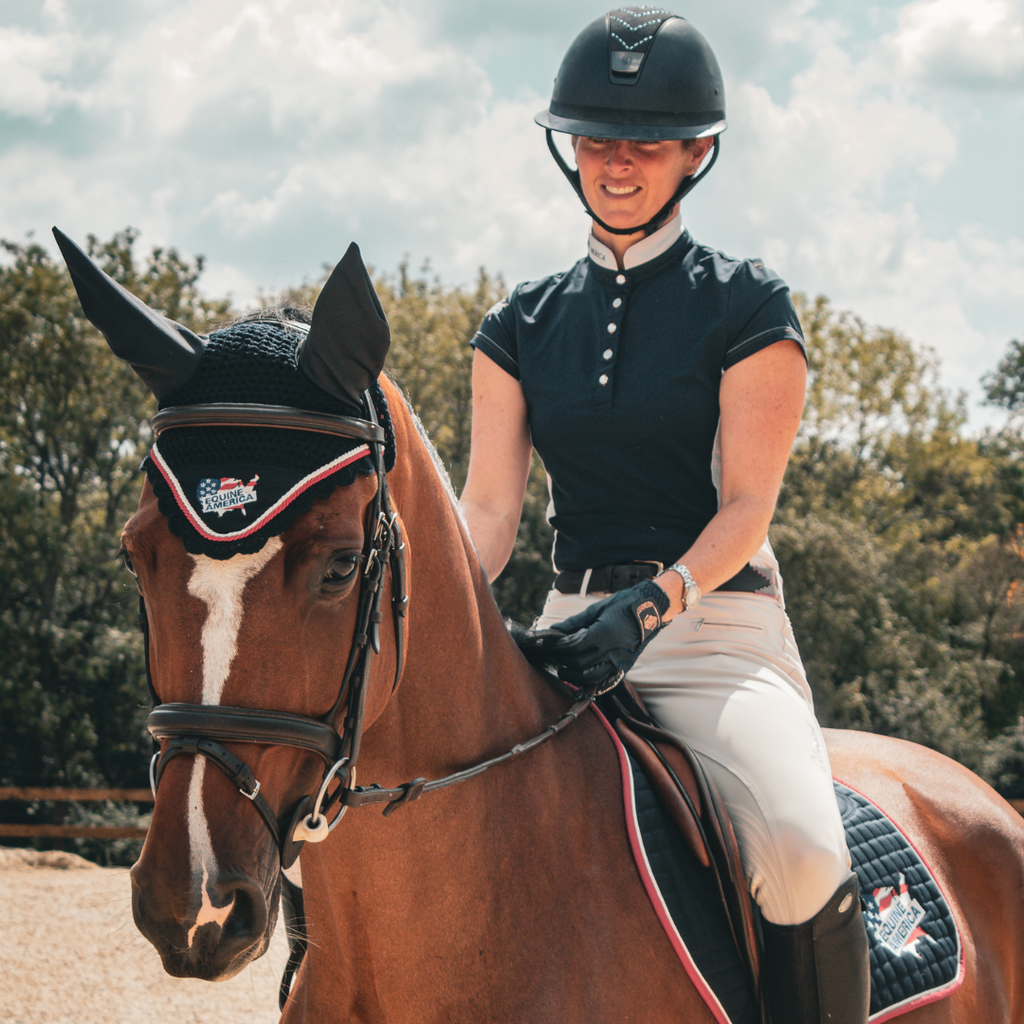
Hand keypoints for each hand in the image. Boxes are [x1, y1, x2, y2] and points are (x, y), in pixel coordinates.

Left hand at [517, 579, 669, 691]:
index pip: (573, 647)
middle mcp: (611, 650)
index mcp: (603, 633)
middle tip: (553, 655)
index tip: (549, 644)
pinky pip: (604, 681)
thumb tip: (553, 632)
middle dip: (562, 660)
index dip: (557, 648)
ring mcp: (619, 661)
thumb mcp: (595, 610)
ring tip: (563, 669)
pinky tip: (579, 677)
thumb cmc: (622, 606)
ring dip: (573, 676)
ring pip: (590, 678)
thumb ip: (573, 623)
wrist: (651, 609)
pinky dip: (589, 682)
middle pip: (578, 663)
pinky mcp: (624, 667)